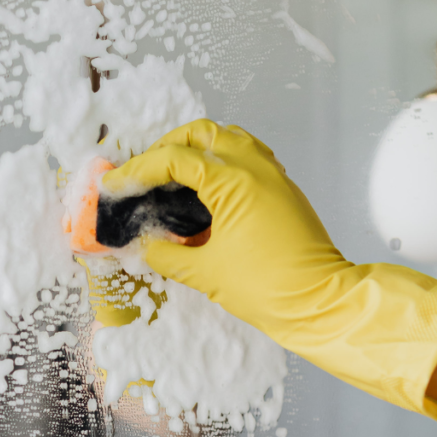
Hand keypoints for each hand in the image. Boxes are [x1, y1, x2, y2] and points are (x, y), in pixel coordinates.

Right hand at [103, 119, 436, 424]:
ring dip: (197, 147)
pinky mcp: (283, 189)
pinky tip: (207, 186)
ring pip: (229, 137)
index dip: (138, 170)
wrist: (319, 303)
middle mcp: (255, 168)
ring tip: (172, 174)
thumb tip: (144, 244)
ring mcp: (273, 175)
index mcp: (234, 182)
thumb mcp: (204, 274)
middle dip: (166, 147)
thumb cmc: (268, 289)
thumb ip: (165, 253)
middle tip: (143, 173)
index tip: (117, 184)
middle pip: (202, 133)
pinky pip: (249, 155)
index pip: (175, 158)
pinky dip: (222, 159)